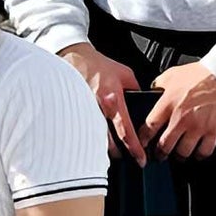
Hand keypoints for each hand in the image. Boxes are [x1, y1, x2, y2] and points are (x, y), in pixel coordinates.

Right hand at [59, 42, 145, 162]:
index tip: (141, 160)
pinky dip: (89, 136)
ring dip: (101, 148)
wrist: (74, 55)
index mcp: (113, 100)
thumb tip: (142, 101)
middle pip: (107, 141)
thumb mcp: (125, 74)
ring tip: (110, 153)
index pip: (126, 132)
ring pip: (93, 137)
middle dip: (117, 153)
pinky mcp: (73, 108)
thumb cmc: (97, 63)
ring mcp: (83, 109)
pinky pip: (82, 127)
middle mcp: (97, 108)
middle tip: (125, 158)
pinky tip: (91, 140)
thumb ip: (136, 90)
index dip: (135, 149)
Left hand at [147, 61, 215, 158]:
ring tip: (177, 156)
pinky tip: (197, 154)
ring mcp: (199, 127)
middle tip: (158, 156)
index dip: (143, 138)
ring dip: (179, 156)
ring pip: (185, 151)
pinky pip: (205, 151)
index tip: (141, 144)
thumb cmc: (197, 75)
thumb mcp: (170, 76)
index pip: (149, 126)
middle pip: (166, 144)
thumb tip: (150, 93)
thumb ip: (158, 86)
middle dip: (160, 153)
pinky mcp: (214, 131)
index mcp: (168, 104)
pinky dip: (200, 155)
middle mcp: (182, 119)